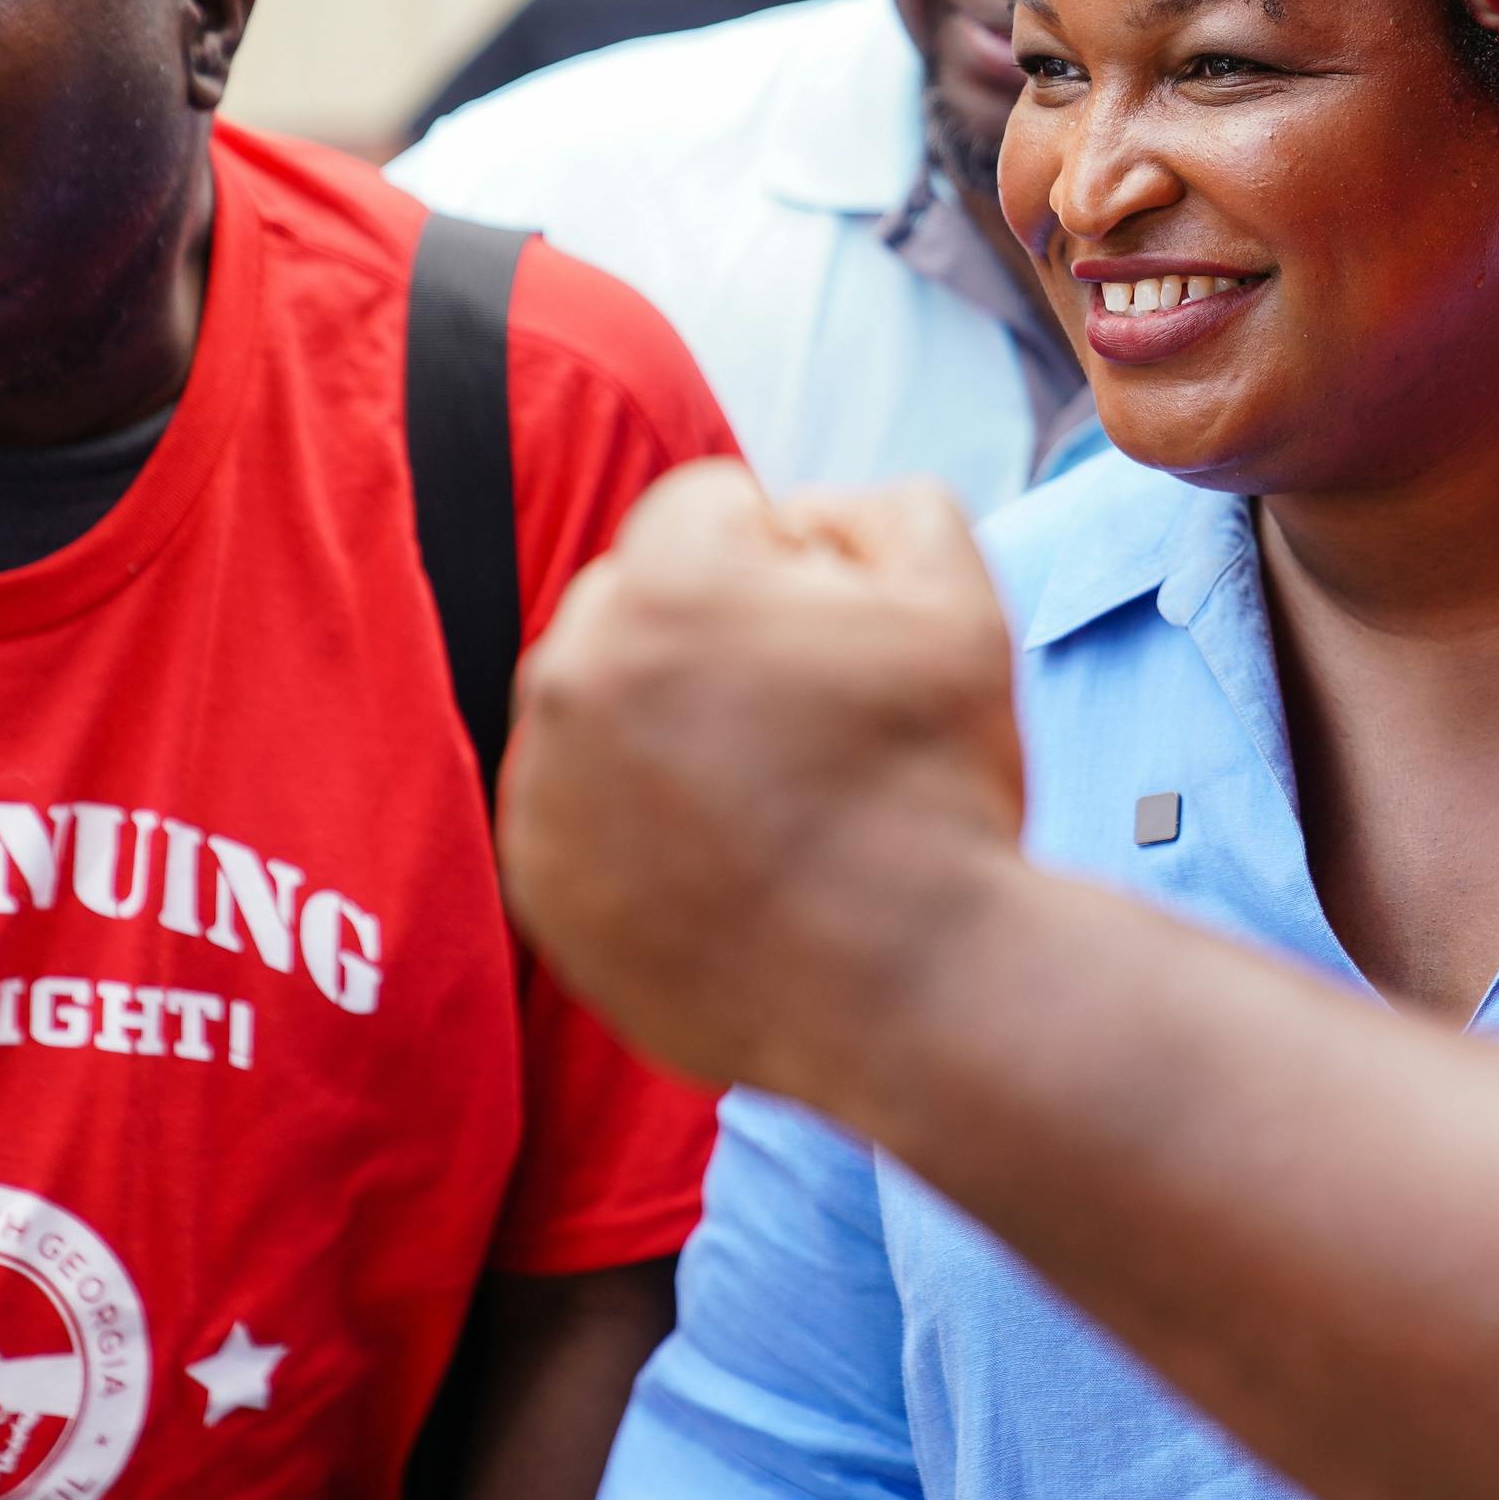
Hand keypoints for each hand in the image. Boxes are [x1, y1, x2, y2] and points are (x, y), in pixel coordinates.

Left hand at [502, 463, 1026, 1093]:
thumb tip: (801, 521)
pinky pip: (582, 801)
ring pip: (606, 700)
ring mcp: (547, 787)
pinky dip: (640, 818)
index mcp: (666, 588)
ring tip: (774, 801)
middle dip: (715, 635)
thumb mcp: (959, 597)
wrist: (915, 993)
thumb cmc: (943, 790)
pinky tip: (730, 862)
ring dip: (671, 722)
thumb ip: (879, 506)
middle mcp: (576, 676)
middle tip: (810, 728)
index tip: (842, 649)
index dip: (796, 562)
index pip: (710, 507)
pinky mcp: (539, 881)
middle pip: (643, 597)